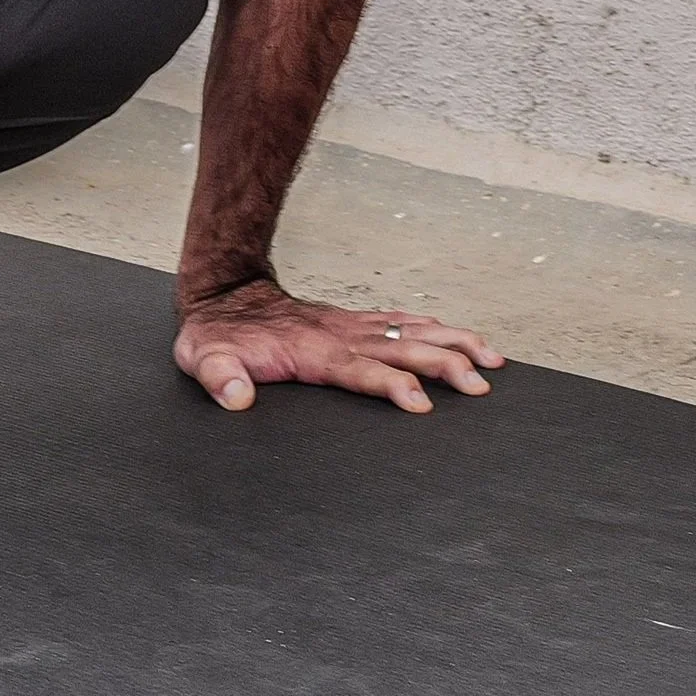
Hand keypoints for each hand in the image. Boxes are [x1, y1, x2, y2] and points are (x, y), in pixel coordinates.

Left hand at [175, 277, 504, 413]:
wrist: (222, 292)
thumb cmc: (216, 335)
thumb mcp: (203, 359)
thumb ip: (220, 377)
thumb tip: (236, 398)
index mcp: (312, 352)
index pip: (360, 370)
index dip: (390, 385)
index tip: (421, 403)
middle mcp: (340, 336)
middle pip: (401, 348)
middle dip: (444, 364)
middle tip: (481, 384)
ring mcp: (349, 326)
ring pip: (410, 330)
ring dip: (451, 341)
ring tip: (492, 357)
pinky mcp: (351, 322)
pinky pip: (399, 321)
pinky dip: (432, 326)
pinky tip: (457, 334)